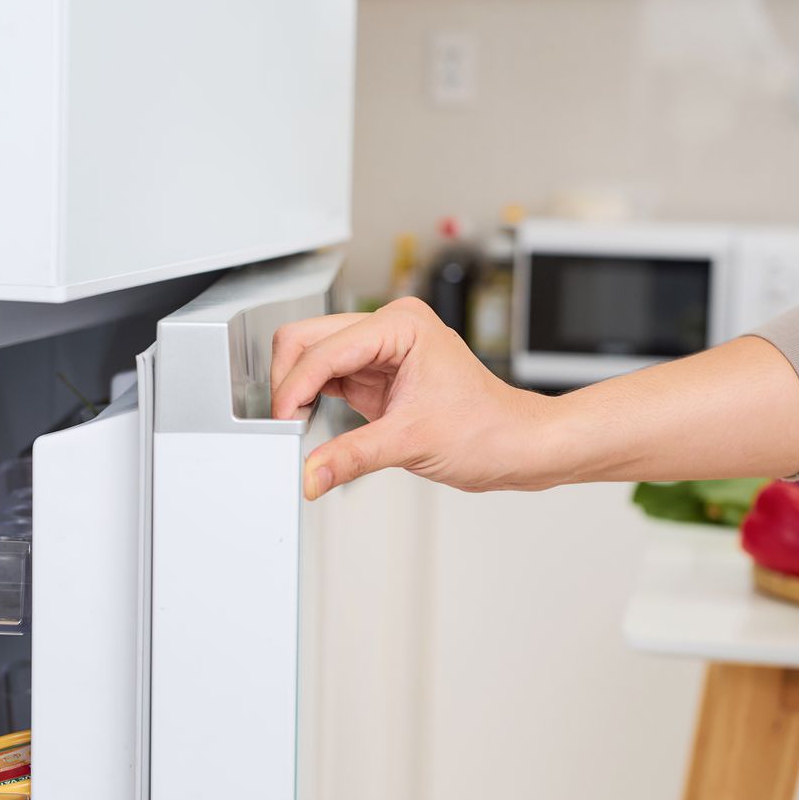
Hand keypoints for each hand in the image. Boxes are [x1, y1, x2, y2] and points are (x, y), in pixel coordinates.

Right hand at [271, 297, 558, 498]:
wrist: (516, 445)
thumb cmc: (488, 429)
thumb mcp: (411, 443)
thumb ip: (351, 457)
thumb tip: (309, 474)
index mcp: (401, 325)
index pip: (325, 348)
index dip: (295, 387)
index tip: (281, 423)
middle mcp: (389, 328)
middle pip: (308, 339)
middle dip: (289, 381)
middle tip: (283, 425)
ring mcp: (382, 350)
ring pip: (313, 356)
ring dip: (298, 390)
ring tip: (295, 428)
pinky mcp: (377, 374)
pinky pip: (328, 378)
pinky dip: (312, 399)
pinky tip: (309, 423)